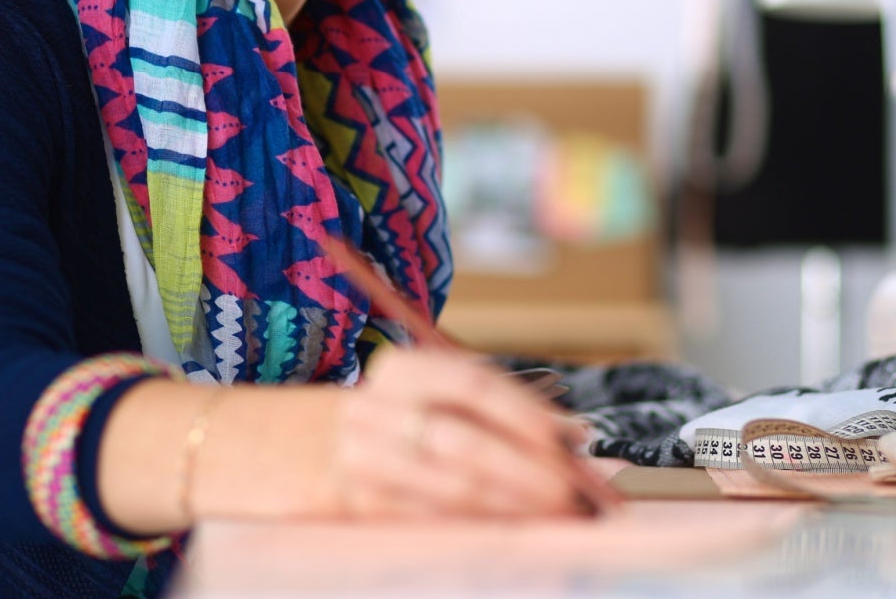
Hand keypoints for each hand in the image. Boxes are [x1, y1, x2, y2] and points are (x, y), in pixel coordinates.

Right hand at [332, 348, 595, 518]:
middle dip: (526, 470)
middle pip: (463, 441)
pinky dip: (480, 524)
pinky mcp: (363, 505)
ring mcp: (363, 460)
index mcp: (402, 369)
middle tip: (571, 491)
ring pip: (451, 486)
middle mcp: (376, 409)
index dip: (523, 411)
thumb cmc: (404, 417)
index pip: (471, 383)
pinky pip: (432, 518)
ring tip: (553, 512)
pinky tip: (513, 526)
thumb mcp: (442, 396)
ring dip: (511, 504)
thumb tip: (578, 438)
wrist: (317, 449)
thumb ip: (507, 409)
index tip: (566, 438)